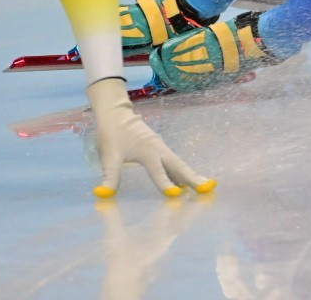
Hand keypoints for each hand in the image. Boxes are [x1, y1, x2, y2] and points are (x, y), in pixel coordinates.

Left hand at [87, 78, 214, 197]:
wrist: (116, 114)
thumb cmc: (112, 134)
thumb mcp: (109, 156)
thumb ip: (109, 176)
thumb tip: (104, 194)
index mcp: (148, 151)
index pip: (159, 171)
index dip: (166, 184)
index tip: (176, 196)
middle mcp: (159, 149)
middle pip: (179, 166)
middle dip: (192, 178)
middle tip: (206, 189)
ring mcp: (161, 148)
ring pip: (179, 164)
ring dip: (190, 175)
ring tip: (203, 187)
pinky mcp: (159, 149)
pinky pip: (174, 163)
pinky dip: (182, 172)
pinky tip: (184, 181)